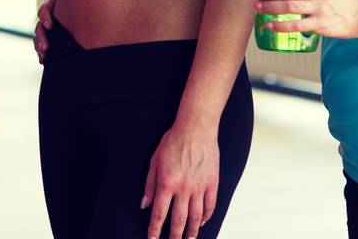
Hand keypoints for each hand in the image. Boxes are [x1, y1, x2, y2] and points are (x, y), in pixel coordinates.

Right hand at [33, 0, 61, 63]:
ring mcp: (53, 29)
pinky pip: (44, 45)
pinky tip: (43, 60)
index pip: (45, 8)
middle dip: (41, 36)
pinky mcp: (55, 39)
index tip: (50, 26)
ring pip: (40, 36)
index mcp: (56, 4)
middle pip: (40, 24)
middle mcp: (52, 16)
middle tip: (46, 46)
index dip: (45, 16)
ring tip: (43, 54)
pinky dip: (42, 52)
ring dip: (39, 44)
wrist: (98, 15)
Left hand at [143, 123, 218, 238]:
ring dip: (192, 232)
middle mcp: (183, 188)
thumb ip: (149, 185)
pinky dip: (206, 217)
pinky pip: (210, 206)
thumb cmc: (172, 142)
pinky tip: (202, 223)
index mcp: (166, 183)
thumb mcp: (154, 161)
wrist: (195, 129)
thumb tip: (144, 205)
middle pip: (179, 220)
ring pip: (197, 217)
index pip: (159, 213)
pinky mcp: (212, 184)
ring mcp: (200, 187)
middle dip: (175, 236)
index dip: (155, 229)